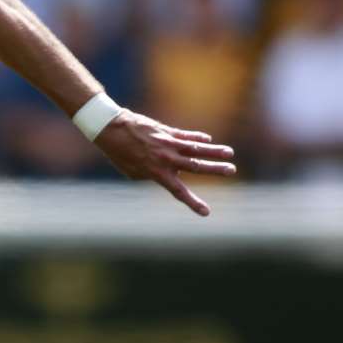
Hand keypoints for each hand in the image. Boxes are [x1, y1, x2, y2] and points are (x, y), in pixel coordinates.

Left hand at [94, 110, 236, 215]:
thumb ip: (153, 175)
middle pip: (195, 166)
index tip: (206, 212)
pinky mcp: (166, 131)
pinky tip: (208, 139)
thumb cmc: (119, 154)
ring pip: (195, 148)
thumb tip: (169, 174)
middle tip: (231, 170)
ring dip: (213, 151)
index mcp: (157, 173)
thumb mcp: (133, 172)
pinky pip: (185, 135)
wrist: (111, 129)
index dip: (193, 203)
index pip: (179, 191)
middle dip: (214, 169)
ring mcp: (168, 144)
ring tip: (229, 153)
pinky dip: (197, 137)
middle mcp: (166, 159)